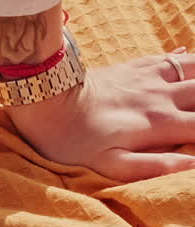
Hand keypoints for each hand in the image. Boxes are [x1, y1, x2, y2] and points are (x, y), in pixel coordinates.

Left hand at [5, 50, 194, 181]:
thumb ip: (154, 168)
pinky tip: (194, 61)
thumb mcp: (110, 165)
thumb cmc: (72, 140)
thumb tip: (192, 168)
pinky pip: (175, 58)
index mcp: (160, 124)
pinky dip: (192, 60)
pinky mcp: (137, 66)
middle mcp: (162, 97)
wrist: (45, 98)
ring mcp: (151, 77)